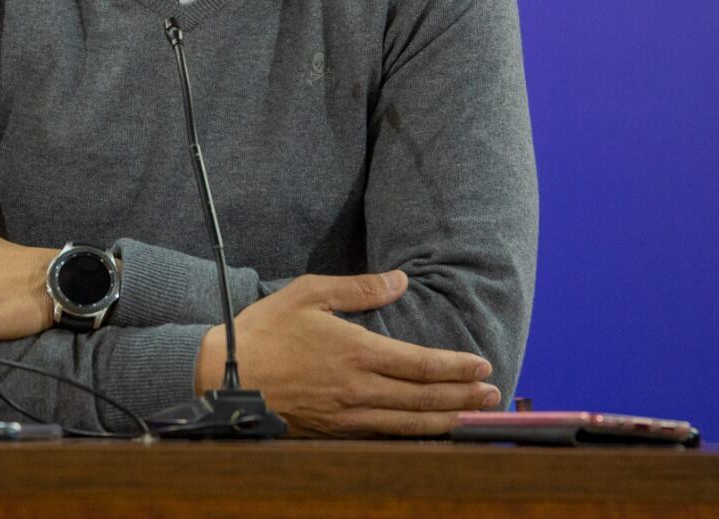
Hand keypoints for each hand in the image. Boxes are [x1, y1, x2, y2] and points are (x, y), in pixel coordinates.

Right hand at [195, 270, 499, 437]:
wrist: (226, 375)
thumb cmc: (264, 331)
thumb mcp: (309, 293)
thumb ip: (359, 288)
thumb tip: (401, 280)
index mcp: (356, 352)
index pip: (420, 364)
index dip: (455, 366)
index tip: (481, 364)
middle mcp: (359, 389)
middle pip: (424, 398)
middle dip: (463, 396)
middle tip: (492, 393)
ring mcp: (348, 415)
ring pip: (410, 423)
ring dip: (448, 420)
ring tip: (474, 416)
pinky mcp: (335, 432)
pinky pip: (385, 437)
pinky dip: (414, 436)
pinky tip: (429, 432)